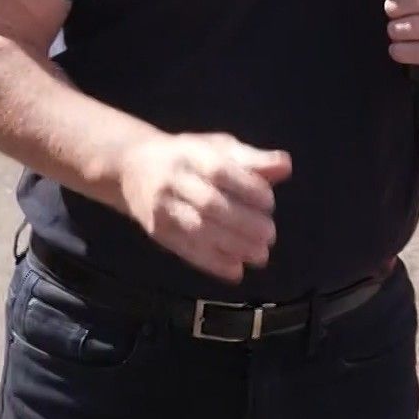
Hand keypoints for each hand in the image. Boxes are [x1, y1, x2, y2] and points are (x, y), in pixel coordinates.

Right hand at [116, 132, 289, 283]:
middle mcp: (173, 181)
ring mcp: (162, 208)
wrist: (132, 167)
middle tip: (270, 234)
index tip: (269, 202)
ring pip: (197, 230)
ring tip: (260, 255)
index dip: (246, 187)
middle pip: (208, 204)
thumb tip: (285, 166)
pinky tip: (236, 270)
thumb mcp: (218, 148)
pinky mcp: (157, 232)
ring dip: (231, 246)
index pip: (219, 171)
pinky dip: (212, 262)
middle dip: (242, 222)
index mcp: (191, 154)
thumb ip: (252, 159)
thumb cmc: (188, 156)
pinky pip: (184, 250)